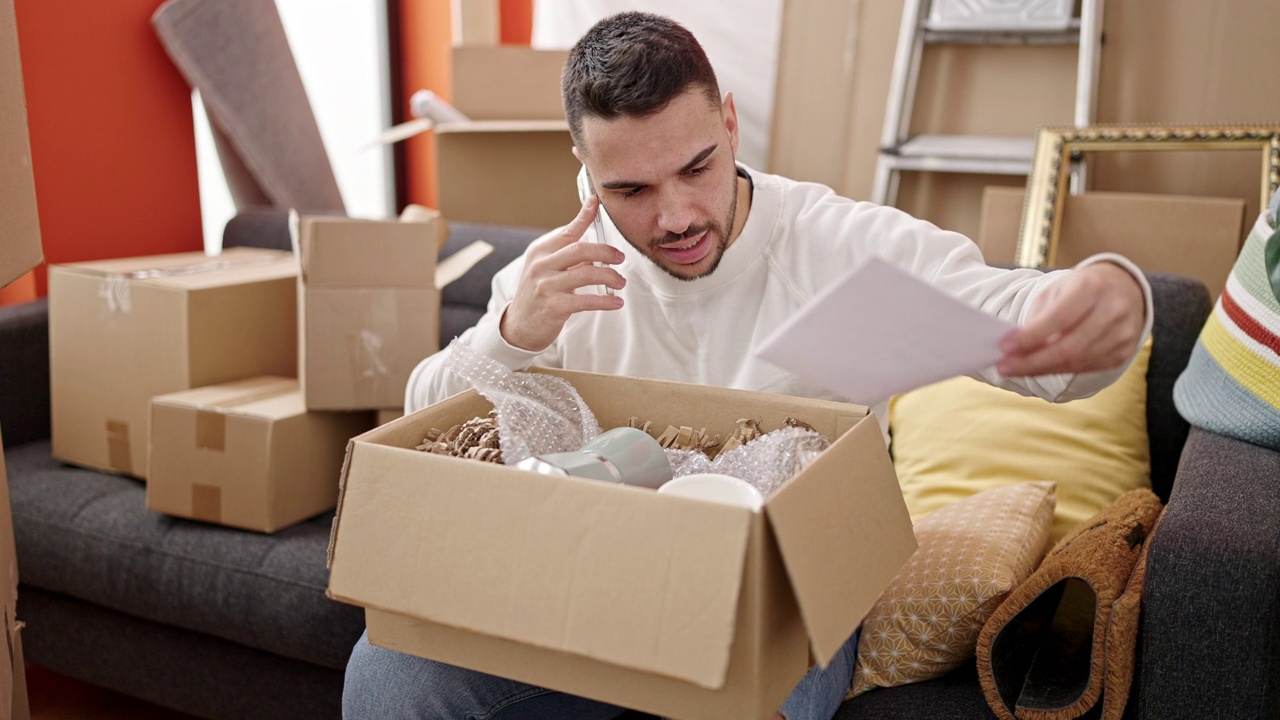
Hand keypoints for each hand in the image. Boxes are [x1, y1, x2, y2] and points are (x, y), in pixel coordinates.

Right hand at [500, 197, 626, 351]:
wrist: (520, 326)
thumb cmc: (539, 295)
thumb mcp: (546, 270)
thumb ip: (567, 258)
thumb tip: (597, 247)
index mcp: (540, 251)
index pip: (567, 231)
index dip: (583, 216)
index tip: (595, 202)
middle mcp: (541, 265)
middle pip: (580, 250)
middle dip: (606, 252)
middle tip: (620, 258)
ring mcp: (546, 285)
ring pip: (587, 274)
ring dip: (610, 277)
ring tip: (621, 282)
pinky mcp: (553, 306)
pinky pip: (587, 301)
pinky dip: (606, 301)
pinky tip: (616, 302)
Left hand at [997, 262, 1145, 376]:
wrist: (1123, 289)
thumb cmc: (1082, 289)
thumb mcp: (1058, 289)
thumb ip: (1039, 316)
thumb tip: (1016, 347)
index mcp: (1092, 287)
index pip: (1059, 318)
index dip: (1031, 336)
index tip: (1005, 346)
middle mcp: (1113, 310)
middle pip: (1068, 347)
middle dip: (1032, 361)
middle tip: (1006, 367)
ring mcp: (1122, 333)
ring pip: (1077, 362)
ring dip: (1042, 369)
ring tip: (1017, 369)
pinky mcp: (1123, 352)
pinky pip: (1087, 368)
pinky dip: (1059, 370)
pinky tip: (1040, 368)